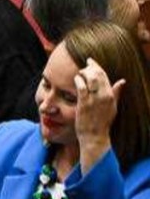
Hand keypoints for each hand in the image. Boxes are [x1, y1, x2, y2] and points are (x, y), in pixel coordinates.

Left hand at [74, 57, 123, 173]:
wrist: (94, 136)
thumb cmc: (102, 123)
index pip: (105, 76)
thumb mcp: (113, 107)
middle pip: (98, 75)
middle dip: (91, 67)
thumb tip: (122, 81)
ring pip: (91, 79)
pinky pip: (82, 88)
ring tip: (80, 72)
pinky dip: (79, 81)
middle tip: (85, 64)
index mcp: (111, 95)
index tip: (91, 62)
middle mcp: (104, 96)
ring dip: (85, 72)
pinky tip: (76, 78)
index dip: (97, 67)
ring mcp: (94, 100)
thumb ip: (116, 93)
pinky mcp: (84, 104)